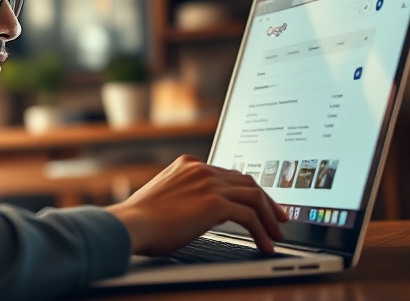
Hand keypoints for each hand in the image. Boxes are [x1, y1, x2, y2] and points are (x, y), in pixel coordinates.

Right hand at [105, 155, 287, 255]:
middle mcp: (202, 169)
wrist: (130, 224)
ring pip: (254, 196)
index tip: (259, 204)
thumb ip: (185, 196)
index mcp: (189, 164)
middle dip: (267, 201)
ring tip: (277, 234)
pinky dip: (262, 231)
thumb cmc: (140, 220)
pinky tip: (265, 244)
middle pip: (247, 182)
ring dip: (270, 217)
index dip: (248, 190)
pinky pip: (249, 217)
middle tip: (279, 218)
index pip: (229, 174)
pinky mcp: (214, 204)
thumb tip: (199, 213)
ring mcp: (209, 184)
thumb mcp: (165, 198)